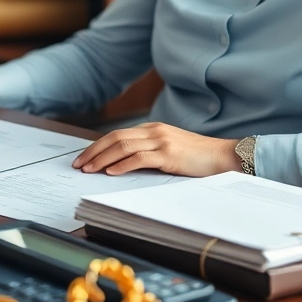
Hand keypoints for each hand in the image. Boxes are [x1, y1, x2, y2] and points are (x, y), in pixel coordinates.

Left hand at [72, 122, 241, 176]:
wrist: (224, 156)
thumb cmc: (197, 157)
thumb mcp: (170, 149)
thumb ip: (149, 152)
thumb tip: (122, 165)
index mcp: (152, 129)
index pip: (117, 135)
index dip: (97, 146)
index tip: (83, 157)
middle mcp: (154, 131)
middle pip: (115, 138)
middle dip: (93, 151)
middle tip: (78, 164)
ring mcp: (161, 141)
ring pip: (123, 147)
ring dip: (102, 159)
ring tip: (89, 169)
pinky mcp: (169, 154)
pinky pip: (139, 158)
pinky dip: (122, 165)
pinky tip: (111, 172)